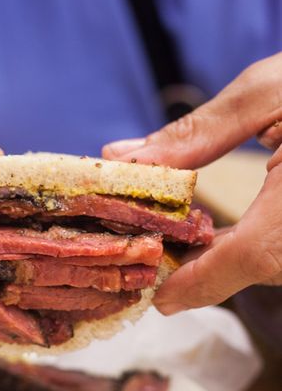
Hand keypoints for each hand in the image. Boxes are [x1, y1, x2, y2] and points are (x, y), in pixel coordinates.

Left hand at [102, 53, 281, 313]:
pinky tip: (226, 230)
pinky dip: (258, 246)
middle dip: (202, 264)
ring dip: (228, 256)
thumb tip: (124, 156)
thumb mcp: (272, 92)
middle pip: (257, 265)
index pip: (249, 258)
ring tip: (182, 236)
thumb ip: (197, 133)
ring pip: (275, 263)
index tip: (159, 298)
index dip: (196, 283)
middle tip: (156, 248)